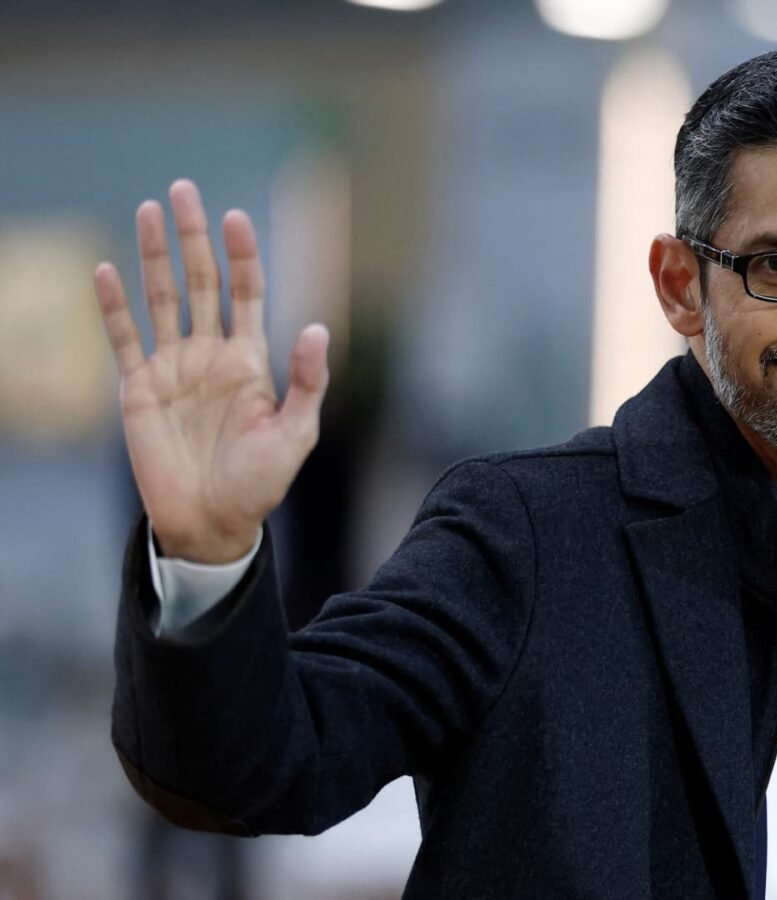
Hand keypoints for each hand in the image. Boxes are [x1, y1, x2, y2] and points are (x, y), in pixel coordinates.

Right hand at [94, 180, 328, 563]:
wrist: (213, 522)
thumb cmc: (260, 482)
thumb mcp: (295, 433)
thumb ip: (306, 381)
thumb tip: (317, 327)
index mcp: (250, 360)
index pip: (246, 293)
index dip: (242, 255)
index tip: (237, 216)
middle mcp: (210, 354)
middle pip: (200, 282)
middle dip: (194, 237)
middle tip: (183, 189)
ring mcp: (172, 368)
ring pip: (161, 298)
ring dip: (154, 255)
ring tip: (147, 210)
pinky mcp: (138, 389)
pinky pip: (122, 338)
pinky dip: (112, 305)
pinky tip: (105, 269)